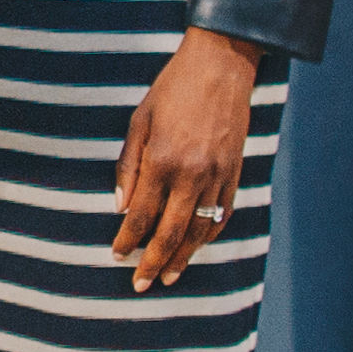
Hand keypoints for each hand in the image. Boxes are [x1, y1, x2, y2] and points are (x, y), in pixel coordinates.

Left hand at [114, 27, 258, 290]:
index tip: (117, 257)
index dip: (128, 240)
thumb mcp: (138, 122)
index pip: (141, 214)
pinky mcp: (235, 173)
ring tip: (168, 277)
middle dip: (153, 261)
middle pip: (170, 232)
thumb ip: (128, 166)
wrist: (221, 67)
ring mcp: (217, 176)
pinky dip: (208, 235)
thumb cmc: (172, 90)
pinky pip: (221, 214)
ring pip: (199, 230)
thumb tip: (120, 207)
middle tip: (140, 284)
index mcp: (162, 160)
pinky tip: (195, 247)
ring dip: (183, 257)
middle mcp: (191, 174)